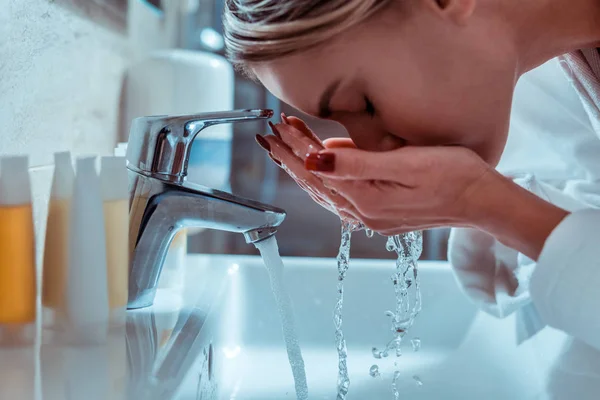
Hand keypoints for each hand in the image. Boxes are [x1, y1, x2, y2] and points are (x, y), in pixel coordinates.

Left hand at [257, 116, 568, 258]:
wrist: (482, 201)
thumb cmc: (453, 176)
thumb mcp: (404, 163)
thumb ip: (355, 163)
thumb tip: (314, 159)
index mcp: (366, 200)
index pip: (317, 169)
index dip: (296, 145)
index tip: (280, 124)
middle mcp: (363, 213)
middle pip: (314, 183)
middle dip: (289, 157)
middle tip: (269, 136)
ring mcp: (371, 217)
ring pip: (324, 192)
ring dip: (301, 169)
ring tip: (284, 150)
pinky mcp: (380, 215)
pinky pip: (339, 198)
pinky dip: (322, 182)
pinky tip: (318, 171)